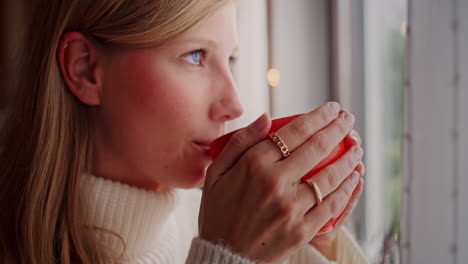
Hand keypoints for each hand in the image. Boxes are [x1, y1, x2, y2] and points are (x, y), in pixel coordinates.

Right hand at [198, 102, 362, 262]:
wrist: (223, 255)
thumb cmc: (218, 212)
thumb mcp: (216, 172)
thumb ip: (240, 142)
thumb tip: (266, 117)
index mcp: (254, 165)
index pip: (294, 132)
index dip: (318, 116)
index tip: (332, 109)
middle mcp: (275, 182)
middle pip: (316, 148)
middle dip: (338, 129)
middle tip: (348, 120)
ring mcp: (291, 207)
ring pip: (330, 175)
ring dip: (348, 157)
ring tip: (356, 148)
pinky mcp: (302, 230)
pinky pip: (332, 206)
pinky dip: (347, 190)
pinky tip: (354, 178)